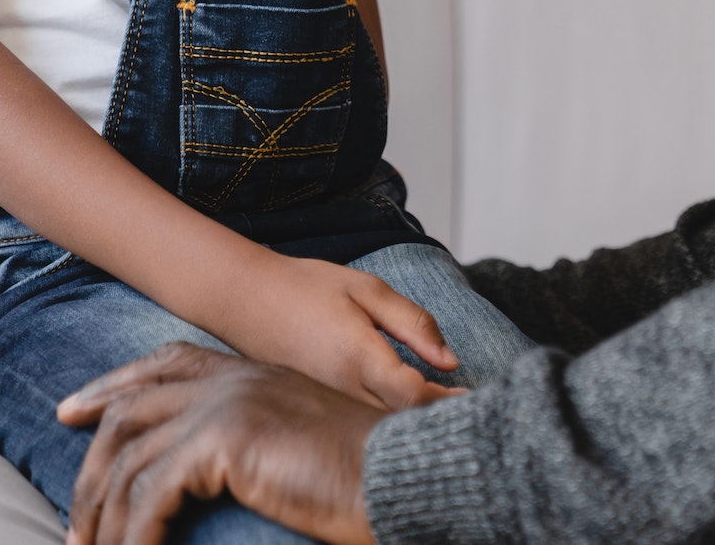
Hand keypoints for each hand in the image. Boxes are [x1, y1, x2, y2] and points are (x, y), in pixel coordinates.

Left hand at [59, 343, 385, 544]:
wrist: (406, 471)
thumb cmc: (367, 473)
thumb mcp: (299, 445)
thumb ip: (255, 445)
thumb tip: (217, 474)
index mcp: (253, 372)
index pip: (166, 363)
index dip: (114, 385)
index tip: (74, 410)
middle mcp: (236, 378)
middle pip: (131, 410)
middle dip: (90, 463)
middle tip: (70, 519)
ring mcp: (229, 404)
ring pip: (131, 460)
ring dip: (104, 518)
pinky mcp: (226, 441)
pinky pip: (151, 495)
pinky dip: (134, 536)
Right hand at [215, 254, 462, 412]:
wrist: (242, 298)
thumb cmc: (307, 288)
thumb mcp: (368, 290)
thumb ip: (413, 325)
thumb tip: (451, 361)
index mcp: (359, 358)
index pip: (414, 396)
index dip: (446, 402)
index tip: (471, 395)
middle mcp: (342, 389)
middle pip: (400, 420)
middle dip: (433, 417)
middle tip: (464, 406)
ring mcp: (324, 403)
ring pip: (379, 426)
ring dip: (410, 421)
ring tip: (438, 407)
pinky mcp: (313, 407)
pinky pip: (356, 422)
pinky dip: (384, 420)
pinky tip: (399, 407)